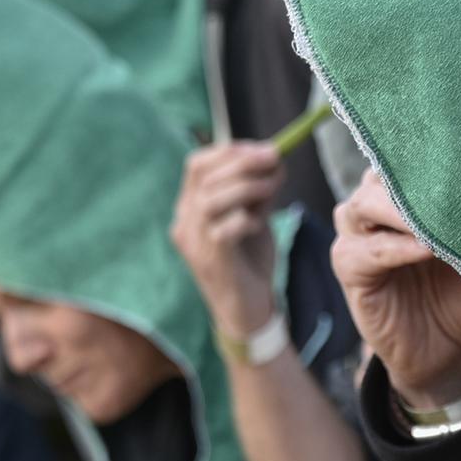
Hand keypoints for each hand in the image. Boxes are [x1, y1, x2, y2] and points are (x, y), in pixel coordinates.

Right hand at [171, 141, 281, 337]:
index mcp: (191, 206)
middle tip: (274, 158)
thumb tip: (275, 159)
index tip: (263, 149)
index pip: (197, 165)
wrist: (247, 311)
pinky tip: (258, 223)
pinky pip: (221, 231)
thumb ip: (259, 192)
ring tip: (272, 187)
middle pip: (203, 177)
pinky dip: (242, 220)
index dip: (229, 151)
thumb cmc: (249, 262)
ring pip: (209, 200)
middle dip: (242, 163)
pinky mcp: (211, 262)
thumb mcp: (255, 217)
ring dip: (244, 187)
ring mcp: (194, 243)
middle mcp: (185, 222)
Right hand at [330, 169, 460, 407]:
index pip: (412, 154)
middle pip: (384, 171)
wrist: (450, 353)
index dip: (435, 150)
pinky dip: (396, 247)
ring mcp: (358, 235)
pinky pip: (366, 250)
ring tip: (439, 217)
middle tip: (454, 177)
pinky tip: (427, 249)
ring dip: (402, 207)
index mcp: (409, 192)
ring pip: (365, 202)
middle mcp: (377, 205)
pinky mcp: (349, 268)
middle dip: (416, 174)